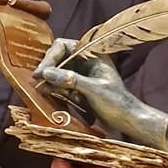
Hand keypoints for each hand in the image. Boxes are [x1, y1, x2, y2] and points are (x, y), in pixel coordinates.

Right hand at [39, 52, 167, 155]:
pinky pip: (61, 85)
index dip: (50, 58)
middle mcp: (86, 61)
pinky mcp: (79, 87)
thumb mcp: (93, 90)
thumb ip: (70, 80)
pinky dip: (55, 90)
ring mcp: (82, 74)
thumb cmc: (116, 103)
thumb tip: (46, 73)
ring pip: (57, 73)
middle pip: (58, 58)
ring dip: (51, 82)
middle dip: (49, 70)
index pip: (63, 46)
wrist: (128, 121)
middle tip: (39, 84)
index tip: (41, 73)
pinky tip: (53, 98)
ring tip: (47, 92)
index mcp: (93, 53)